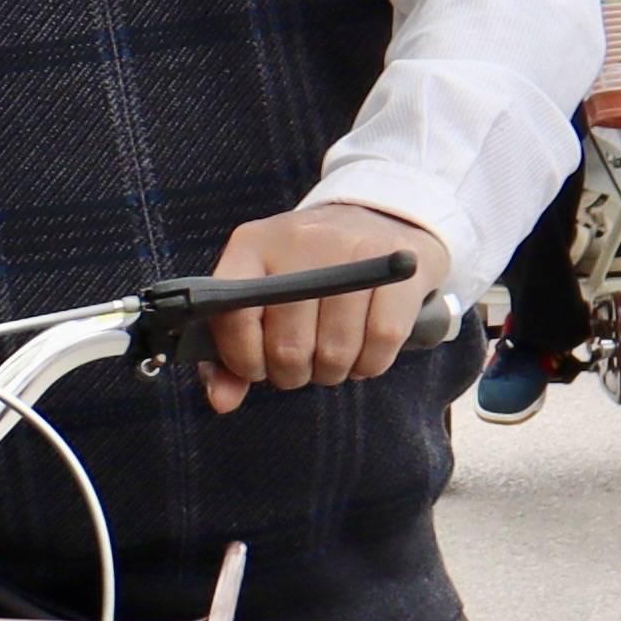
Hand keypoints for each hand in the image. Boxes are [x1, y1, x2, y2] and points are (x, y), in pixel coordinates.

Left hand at [202, 203, 443, 417]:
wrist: (380, 220)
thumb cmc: (311, 270)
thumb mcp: (265, 292)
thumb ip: (234, 349)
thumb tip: (221, 401)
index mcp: (253, 245)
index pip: (232, 315)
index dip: (243, 359)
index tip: (257, 365)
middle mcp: (301, 241)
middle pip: (288, 347)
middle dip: (293, 373)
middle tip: (302, 362)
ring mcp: (353, 252)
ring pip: (335, 353)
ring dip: (331, 373)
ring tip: (332, 356)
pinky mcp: (399, 270)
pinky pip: (380, 344)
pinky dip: (369, 365)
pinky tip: (363, 353)